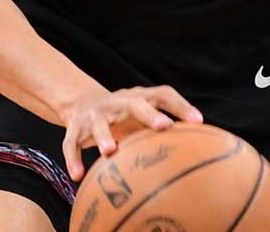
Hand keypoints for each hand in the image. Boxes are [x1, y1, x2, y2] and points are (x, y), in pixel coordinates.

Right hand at [60, 85, 202, 180]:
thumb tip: (198, 149)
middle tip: (164, 126)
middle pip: (134, 103)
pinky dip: (73, 159)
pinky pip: (71, 143)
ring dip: (104, 136)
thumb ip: (164, 128)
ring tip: (110, 151)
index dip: (180, 106)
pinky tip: (78, 175)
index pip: (163, 94)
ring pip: (99, 123)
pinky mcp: (75, 128)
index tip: (198, 121)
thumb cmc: (124, 116)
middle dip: (149, 114)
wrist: (82, 104)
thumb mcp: (142, 117)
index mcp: (138, 97)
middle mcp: (117, 102)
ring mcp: (95, 114)